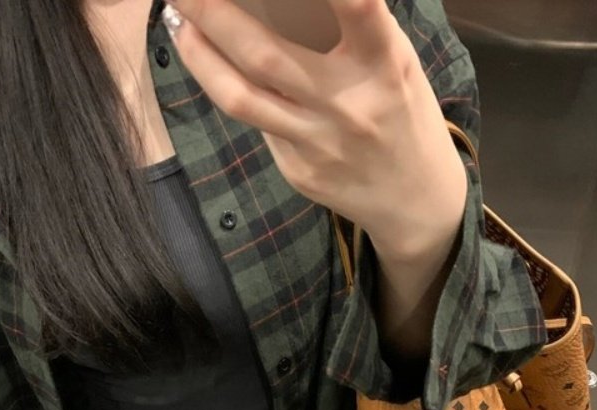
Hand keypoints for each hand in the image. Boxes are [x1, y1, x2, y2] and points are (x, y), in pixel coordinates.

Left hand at [162, 0, 466, 258]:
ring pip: (241, 98)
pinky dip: (232, 90)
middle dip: (214, 14)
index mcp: (384, 67)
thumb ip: (358, 29)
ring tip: (180, 25)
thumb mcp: (398, 66)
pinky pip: (256, 124)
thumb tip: (289, 1)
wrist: (415, 202)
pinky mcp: (298, 172)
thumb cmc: (404, 115)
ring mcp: (317, 145)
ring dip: (200, 57)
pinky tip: (220, 70)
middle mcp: (347, 106)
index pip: (360, 11)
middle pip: (264, 56)